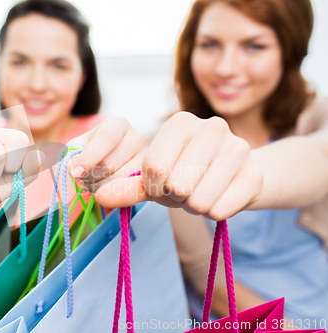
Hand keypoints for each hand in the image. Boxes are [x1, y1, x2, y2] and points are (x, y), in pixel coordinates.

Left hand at [67, 117, 146, 191]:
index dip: (90, 157)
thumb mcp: (79, 147)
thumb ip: (73, 156)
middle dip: (90, 176)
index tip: (76, 172)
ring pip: (118, 180)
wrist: (110, 160)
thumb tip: (74, 169)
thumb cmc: (92, 150)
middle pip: (109, 164)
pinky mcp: (149, 177)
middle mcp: (136, 137)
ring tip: (94, 182)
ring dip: (99, 187)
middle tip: (83, 178)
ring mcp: (146, 158)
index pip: (107, 137)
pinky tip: (106, 189)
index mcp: (117, 124)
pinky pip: (128, 191)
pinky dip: (111, 194)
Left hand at [93, 112, 262, 219]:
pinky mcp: (255, 174)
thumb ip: (125, 186)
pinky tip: (220, 196)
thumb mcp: (153, 178)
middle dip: (175, 197)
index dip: (152, 187)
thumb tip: (99, 197)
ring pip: (198, 201)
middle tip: (185, 188)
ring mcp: (239, 148)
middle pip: (176, 185)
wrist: (234, 176)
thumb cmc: (187, 173)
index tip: (161, 184)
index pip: (153, 167)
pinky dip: (215, 212)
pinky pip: (221, 210)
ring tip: (201, 191)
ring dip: (194, 206)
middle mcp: (212, 126)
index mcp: (181, 121)